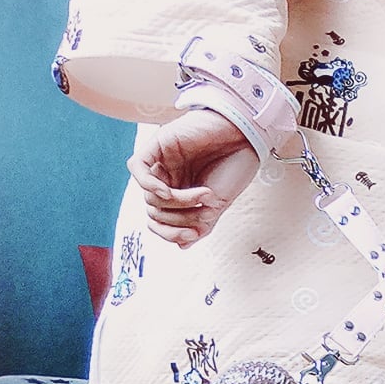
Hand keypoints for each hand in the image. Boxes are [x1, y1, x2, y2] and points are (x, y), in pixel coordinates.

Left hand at [126, 109, 259, 247]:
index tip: (192, 235)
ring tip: (203, 195)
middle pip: (155, 211)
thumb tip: (181, 245)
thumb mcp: (218, 205)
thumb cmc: (236, 166)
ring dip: (176, 202)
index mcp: (182, 192)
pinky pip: (138, 168)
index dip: (171, 233)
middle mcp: (170, 179)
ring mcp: (162, 163)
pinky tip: (167, 190)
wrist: (246, 137)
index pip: (162, 221)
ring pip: (149, 195)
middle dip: (178, 219)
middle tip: (203, 212)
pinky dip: (149, 185)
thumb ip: (199, 224)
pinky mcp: (158, 145)